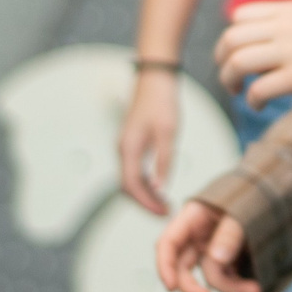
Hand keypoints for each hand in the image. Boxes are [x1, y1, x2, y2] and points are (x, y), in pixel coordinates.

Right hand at [116, 68, 181, 215]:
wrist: (155, 78)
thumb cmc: (163, 102)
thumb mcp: (168, 133)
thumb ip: (164, 161)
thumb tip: (159, 188)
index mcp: (129, 148)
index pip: (131, 186)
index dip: (146, 203)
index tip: (163, 213)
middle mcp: (122, 150)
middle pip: (127, 187)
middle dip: (145, 203)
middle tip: (166, 213)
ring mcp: (125, 147)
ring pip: (130, 180)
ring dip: (145, 195)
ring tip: (165, 204)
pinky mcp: (132, 144)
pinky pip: (134, 170)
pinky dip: (145, 183)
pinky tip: (160, 187)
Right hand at [156, 201, 261, 291]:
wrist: (276, 197)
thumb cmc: (255, 197)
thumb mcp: (244, 209)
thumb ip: (230, 233)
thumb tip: (217, 259)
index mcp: (194, 217)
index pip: (168, 243)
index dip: (165, 266)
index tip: (172, 288)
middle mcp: (198, 236)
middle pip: (182, 268)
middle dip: (192, 287)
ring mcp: (212, 250)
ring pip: (210, 278)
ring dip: (229, 288)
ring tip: (255, 291)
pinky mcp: (228, 262)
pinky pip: (227, 280)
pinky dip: (238, 287)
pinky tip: (253, 288)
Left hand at [216, 1, 291, 105]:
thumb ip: (281, 28)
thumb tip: (250, 51)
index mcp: (287, 11)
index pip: (240, 16)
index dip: (231, 38)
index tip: (235, 54)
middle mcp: (285, 27)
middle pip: (232, 39)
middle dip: (221, 61)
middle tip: (229, 77)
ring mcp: (291, 50)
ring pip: (238, 62)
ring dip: (229, 80)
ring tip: (237, 91)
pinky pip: (259, 89)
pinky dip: (252, 100)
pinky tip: (259, 105)